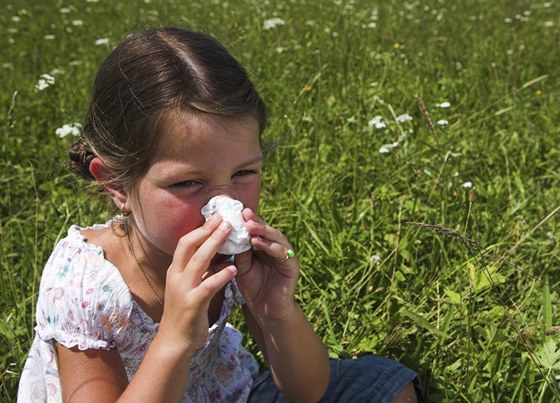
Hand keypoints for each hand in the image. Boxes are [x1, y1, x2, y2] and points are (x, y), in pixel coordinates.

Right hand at [158, 213, 236, 355]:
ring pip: (198, 261)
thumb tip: (221, 255)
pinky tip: (234, 269)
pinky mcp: (192, 304)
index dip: (200, 228)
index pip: (185, 242)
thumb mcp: (192, 287)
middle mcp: (177, 276)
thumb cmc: (186, 313)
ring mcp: (183, 290)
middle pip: (189, 245)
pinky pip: (208, 286)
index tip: (215, 216)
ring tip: (229, 232)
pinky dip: (221, 276)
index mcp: (176, 271)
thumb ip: (203, 271)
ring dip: (214, 244)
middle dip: (206, 230)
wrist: (175, 341)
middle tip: (224, 217)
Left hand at [234, 208, 299, 321]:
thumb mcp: (241, 266)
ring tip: (249, 226)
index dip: (246, 220)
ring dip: (262, 231)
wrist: (266, 311)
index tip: (234, 211)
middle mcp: (276, 247)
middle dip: (255, 221)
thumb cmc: (253, 287)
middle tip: (244, 213)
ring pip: (276, 238)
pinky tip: (257, 242)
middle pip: (266, 230)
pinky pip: (281, 252)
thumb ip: (240, 251)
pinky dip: (269, 246)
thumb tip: (231, 232)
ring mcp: (286, 255)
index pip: (256, 229)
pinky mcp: (292, 265)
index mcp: (264, 245)